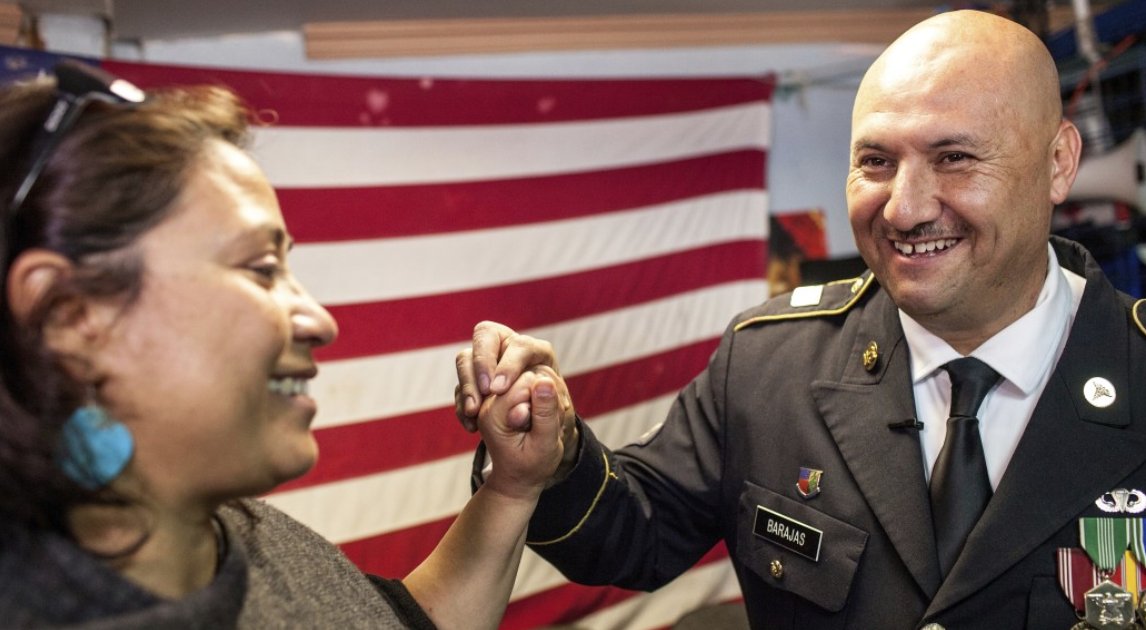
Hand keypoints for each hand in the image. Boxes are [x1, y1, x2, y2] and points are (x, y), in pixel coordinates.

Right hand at [455, 321, 562, 431]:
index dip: (509, 365)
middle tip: (486, 392)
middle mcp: (509, 349)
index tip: (499, 390)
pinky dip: (462, 404)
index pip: (521, 345)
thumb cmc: (554, 418)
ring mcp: (488, 363)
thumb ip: (551, 402)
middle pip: (485, 335)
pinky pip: (460, 385)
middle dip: (482, 363)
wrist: (543, 431)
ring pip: (466, 358)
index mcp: (536, 351)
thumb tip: (542, 386)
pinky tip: (472, 426)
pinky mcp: (474, 380)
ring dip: (467, 384)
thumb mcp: (559, 413)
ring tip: (474, 412)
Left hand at [477, 367, 577, 498]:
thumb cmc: (531, 466)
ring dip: (547, 399)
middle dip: (547, 398)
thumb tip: (545, 381)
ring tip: (543, 424)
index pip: (527, 383)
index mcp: (493, 414)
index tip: (545, 426)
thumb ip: (544, 413)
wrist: (517, 477)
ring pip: (533, 376)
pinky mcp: (507, 395)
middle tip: (548, 426)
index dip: (546, 401)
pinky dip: (543, 399)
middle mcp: (490, 401)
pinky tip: (541, 417)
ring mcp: (497, 397)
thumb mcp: (544, 445)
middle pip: (529, 375)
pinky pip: (532, 382)